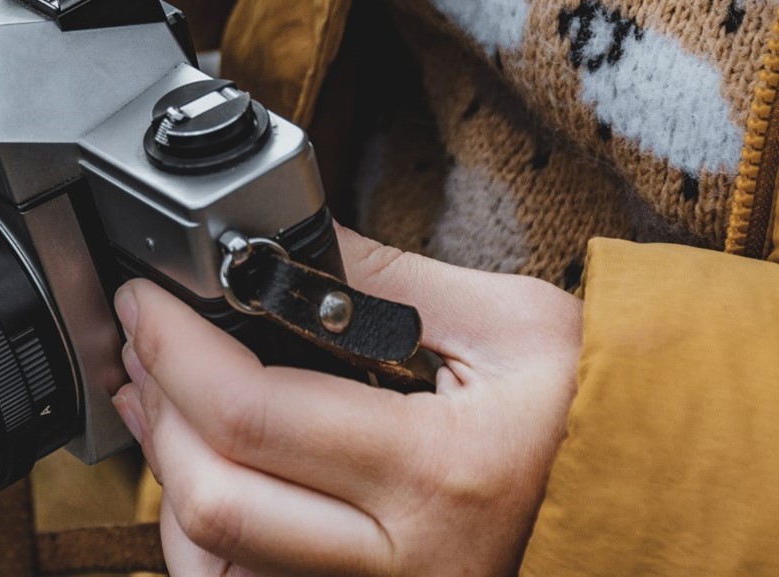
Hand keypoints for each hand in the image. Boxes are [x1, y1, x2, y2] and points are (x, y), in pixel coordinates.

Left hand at [112, 226, 581, 576]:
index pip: (251, 414)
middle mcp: (403, 561)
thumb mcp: (512, 325)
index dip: (173, 347)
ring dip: (163, 474)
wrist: (643, 504)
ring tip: (156, 399)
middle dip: (155, 406)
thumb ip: (384, 278)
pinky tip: (196, 474)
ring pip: (212, 565)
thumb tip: (278, 241)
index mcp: (439, 472)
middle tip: (142, 341)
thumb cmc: (588, 415)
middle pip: (212, 500)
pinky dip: (202, 535)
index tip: (145, 298)